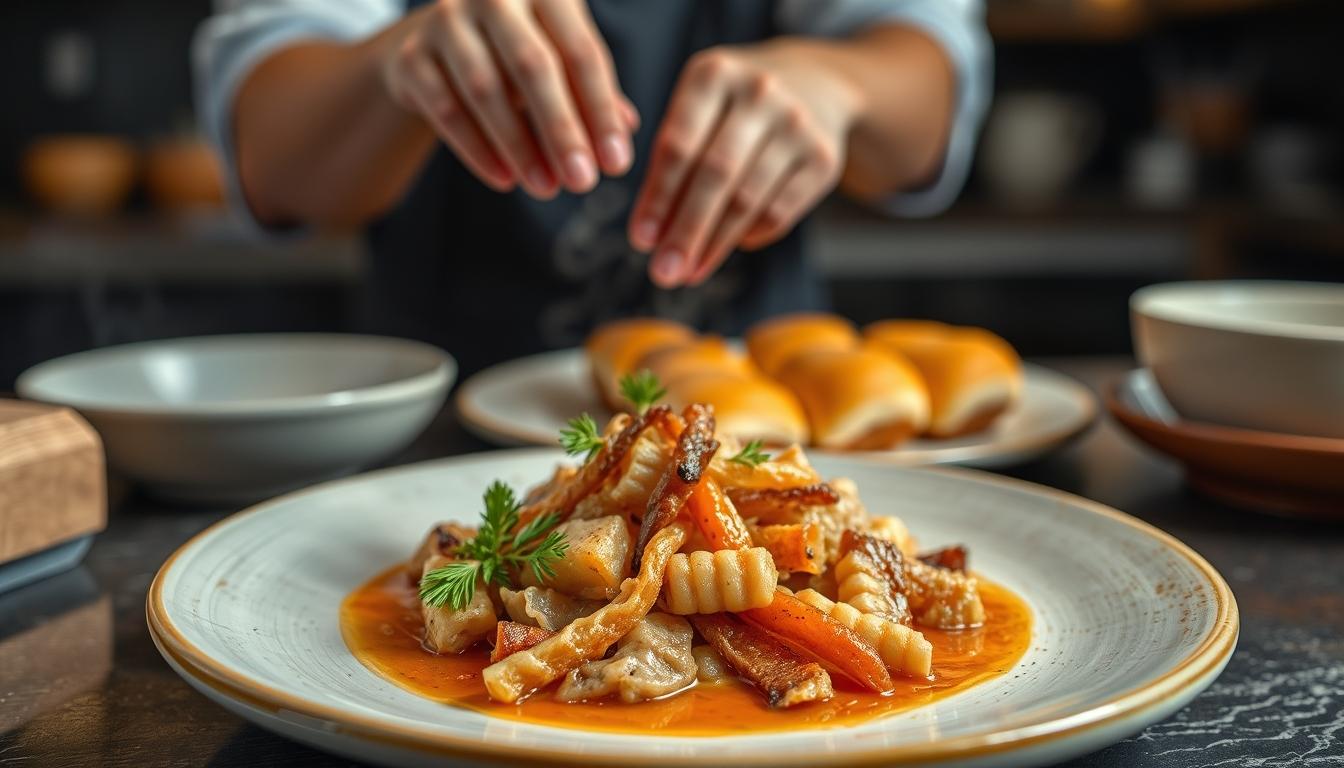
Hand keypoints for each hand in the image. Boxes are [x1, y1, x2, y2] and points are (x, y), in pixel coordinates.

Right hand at [380, 0, 637, 197]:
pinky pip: (446, 110)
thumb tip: (624, 137)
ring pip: (486, 90)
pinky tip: (505, 180)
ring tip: (547, 188)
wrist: (439, 43)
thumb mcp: (561, 65)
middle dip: (562, 131)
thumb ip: (593, 96)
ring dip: (520, 147)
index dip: (601, 112)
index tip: (616, 164)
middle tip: (583, 183)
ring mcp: (447, 20)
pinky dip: (478, 150)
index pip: (581, 52)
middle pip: (534, 67)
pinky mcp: (412, 55)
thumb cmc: (519, 55)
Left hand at [629, 42, 861, 287]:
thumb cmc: (732, 107)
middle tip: (663, 273)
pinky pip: (779, 212)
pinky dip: (748, 236)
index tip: (640, 240)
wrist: (813, 84)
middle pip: (715, 175)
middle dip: (685, 230)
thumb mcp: (697, 108)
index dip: (658, 198)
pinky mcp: (824, 158)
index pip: (678, 145)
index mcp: (713, 74)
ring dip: (714, 245)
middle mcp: (759, 92)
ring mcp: (797, 124)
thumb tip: (651, 234)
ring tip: (688, 272)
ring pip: (748, 199)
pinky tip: (727, 247)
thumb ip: (669, 159)